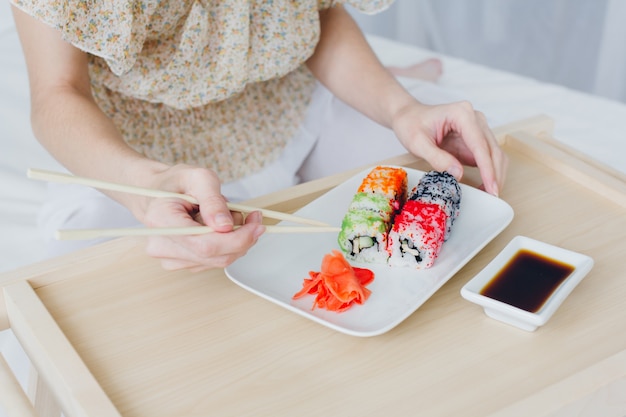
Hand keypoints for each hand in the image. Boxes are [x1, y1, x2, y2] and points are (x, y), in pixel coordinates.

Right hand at [137, 165, 265, 270]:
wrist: (156, 192)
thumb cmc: (175, 182)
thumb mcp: (198, 177)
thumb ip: (213, 200)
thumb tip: (226, 225)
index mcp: (162, 220)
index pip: (204, 245)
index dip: (236, 239)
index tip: (256, 225)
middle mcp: (162, 245)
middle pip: (215, 257)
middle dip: (242, 238)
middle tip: (252, 217)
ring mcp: (170, 258)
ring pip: (218, 260)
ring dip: (234, 240)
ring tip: (226, 215)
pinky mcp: (181, 263)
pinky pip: (214, 261)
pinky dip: (226, 245)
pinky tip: (218, 227)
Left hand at [391, 100, 507, 195]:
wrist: (408, 116)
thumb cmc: (411, 124)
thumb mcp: (418, 143)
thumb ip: (437, 158)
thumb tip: (458, 174)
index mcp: (461, 114)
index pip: (479, 145)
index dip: (487, 168)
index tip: (491, 187)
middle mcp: (474, 119)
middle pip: (493, 149)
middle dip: (495, 174)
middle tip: (492, 196)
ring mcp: (477, 128)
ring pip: (494, 153)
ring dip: (495, 174)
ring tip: (488, 194)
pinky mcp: (474, 139)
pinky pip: (487, 157)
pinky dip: (488, 171)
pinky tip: (484, 185)